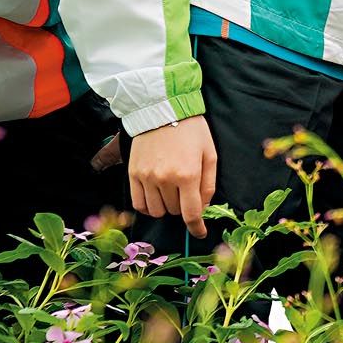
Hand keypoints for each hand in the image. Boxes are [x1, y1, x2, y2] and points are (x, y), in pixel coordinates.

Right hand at [128, 117, 218, 236]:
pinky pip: (138, 203)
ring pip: (156, 210)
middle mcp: (165, 179)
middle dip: (183, 207)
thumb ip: (208, 184)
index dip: (196, 227)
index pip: (191, 213)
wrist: (163, 109)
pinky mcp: (132, 173)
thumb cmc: (191, 131)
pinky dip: (147, 205)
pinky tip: (155, 196)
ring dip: (165, 207)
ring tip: (171, 191)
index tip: (199, 233)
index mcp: (188, 175)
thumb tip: (202, 208)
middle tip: (186, 191)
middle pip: (174, 212)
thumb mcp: (210, 155)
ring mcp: (146, 177)